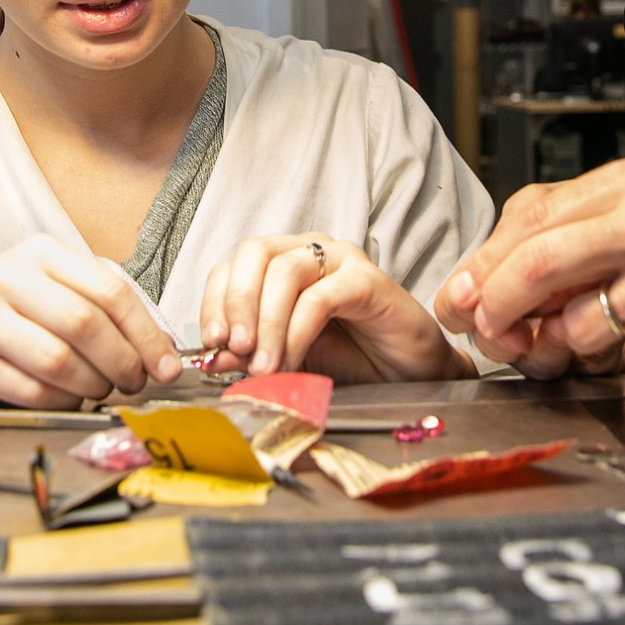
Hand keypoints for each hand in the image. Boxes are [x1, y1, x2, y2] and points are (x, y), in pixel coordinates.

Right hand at [0, 234, 183, 405]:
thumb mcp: (43, 292)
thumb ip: (96, 305)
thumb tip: (161, 344)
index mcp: (40, 253)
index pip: (110, 288)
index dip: (147, 332)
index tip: (168, 365)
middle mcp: (11, 277)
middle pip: (88, 324)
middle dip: (124, 362)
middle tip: (136, 383)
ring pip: (62, 359)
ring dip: (94, 384)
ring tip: (101, 390)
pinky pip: (34, 388)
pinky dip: (62, 400)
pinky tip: (68, 398)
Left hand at [199, 233, 472, 383]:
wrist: (412, 374)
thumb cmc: (353, 360)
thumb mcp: (290, 357)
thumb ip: (253, 353)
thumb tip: (213, 357)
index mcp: (284, 262)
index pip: (234, 265)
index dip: (215, 301)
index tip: (211, 344)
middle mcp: (310, 250)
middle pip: (255, 252)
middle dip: (237, 303)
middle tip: (236, 350)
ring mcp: (341, 260)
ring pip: (284, 272)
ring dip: (266, 324)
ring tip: (265, 367)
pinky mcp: (367, 279)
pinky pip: (319, 298)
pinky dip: (297, 333)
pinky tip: (294, 361)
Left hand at [434, 156, 624, 379]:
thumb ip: (568, 224)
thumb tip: (484, 276)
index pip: (531, 219)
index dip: (483, 267)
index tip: (462, 298)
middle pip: (542, 266)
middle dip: (501, 307)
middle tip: (494, 330)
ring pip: (584, 329)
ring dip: (572, 346)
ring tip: (600, 334)